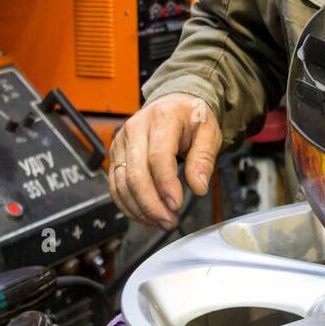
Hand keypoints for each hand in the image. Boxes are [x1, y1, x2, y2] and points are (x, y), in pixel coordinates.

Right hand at [108, 93, 220, 229]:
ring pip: (122, 183)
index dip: (166, 185)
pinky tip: (145, 215)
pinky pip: (115, 185)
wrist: (173, 104)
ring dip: (140, 209)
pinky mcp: (116, 155)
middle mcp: (135, 128)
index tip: (177, 205)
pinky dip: (128, 205)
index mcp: (161, 118)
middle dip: (151, 204)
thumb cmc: (191, 117)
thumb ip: (204, 159)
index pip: (158, 157)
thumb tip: (198, 187)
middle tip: (169, 221)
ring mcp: (122, 142)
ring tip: (161, 222)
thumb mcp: (209, 131)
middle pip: (135, 174)